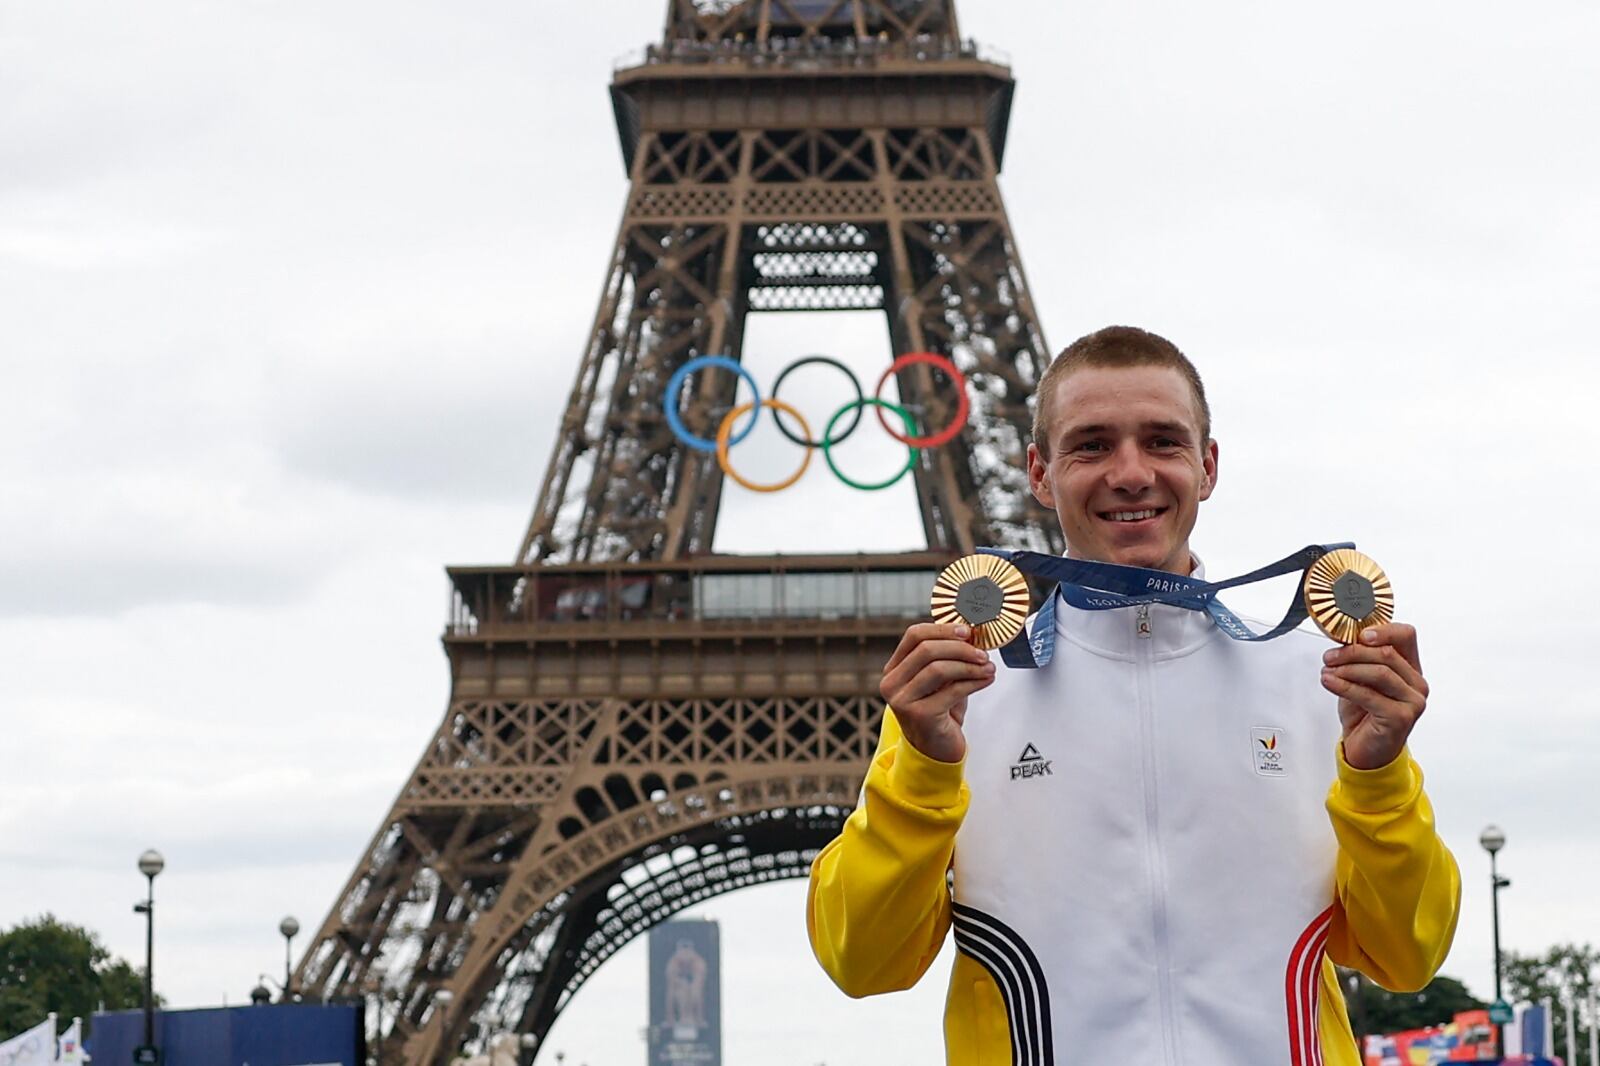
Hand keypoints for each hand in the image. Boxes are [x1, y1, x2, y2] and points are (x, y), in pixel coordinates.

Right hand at [880, 622, 996, 763]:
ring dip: (969, 665)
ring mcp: (903, 700)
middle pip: (926, 649)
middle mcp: (892, 684)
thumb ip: (948, 658)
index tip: (966, 631)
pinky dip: (974, 682)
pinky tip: (986, 680)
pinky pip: (952, 690)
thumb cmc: (940, 712)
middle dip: (960, 648)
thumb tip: (971, 634)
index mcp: (894, 669)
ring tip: (988, 667)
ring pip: (938, 668)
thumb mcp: (941, 680)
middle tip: (982, 652)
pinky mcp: (920, 715)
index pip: (914, 635)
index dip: (942, 629)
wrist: (936, 750)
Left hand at [1321, 622, 1428, 770]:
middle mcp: (1416, 683)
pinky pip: (1368, 695)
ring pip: (1379, 672)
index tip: (1358, 634)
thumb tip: (1343, 638)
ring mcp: (1412, 701)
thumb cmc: (1364, 714)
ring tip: (1327, 671)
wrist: (1366, 750)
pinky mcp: (1400, 717)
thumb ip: (1359, 659)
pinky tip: (1329, 682)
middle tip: (1330, 657)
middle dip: (1352, 652)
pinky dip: (1344, 685)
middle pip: (1386, 653)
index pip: (1406, 635)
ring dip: (1346, 669)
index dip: (1382, 630)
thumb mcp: (1359, 680)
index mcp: (1410, 668)